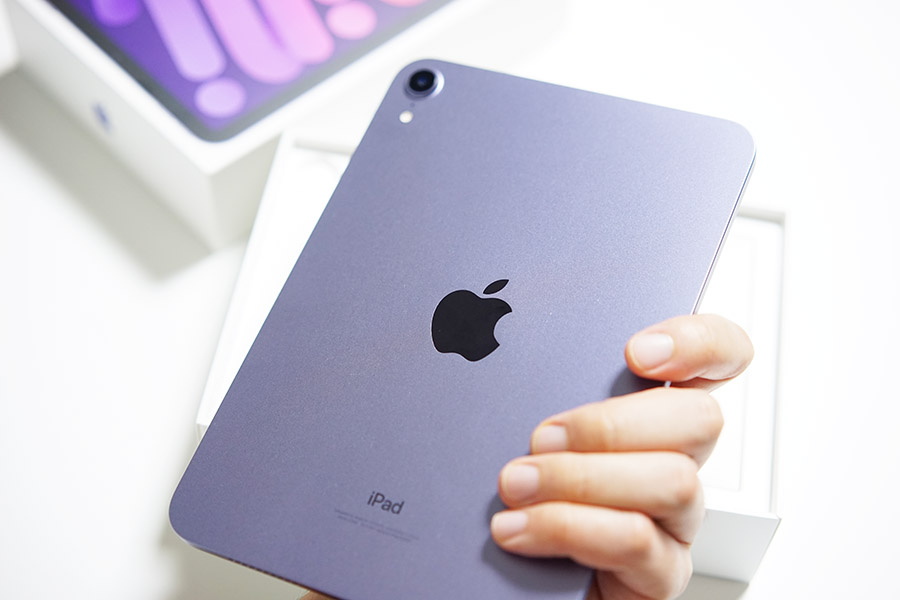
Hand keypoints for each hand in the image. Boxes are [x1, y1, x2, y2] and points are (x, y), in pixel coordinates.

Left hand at [490, 314, 752, 599]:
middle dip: (612, 423)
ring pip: (673, 481)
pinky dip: (568, 528)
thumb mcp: (525, 432)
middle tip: (542, 436)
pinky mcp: (658, 575)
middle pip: (700, 418)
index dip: (700, 343)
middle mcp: (674, 462)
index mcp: (649, 415)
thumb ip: (540, 393)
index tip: (636, 351)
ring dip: (582, 478)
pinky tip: (519, 527)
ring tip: (517, 484)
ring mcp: (674, 521)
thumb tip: (513, 364)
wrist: (507, 582)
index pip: (718, 359)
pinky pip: (636, 542)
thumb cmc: (521, 498)